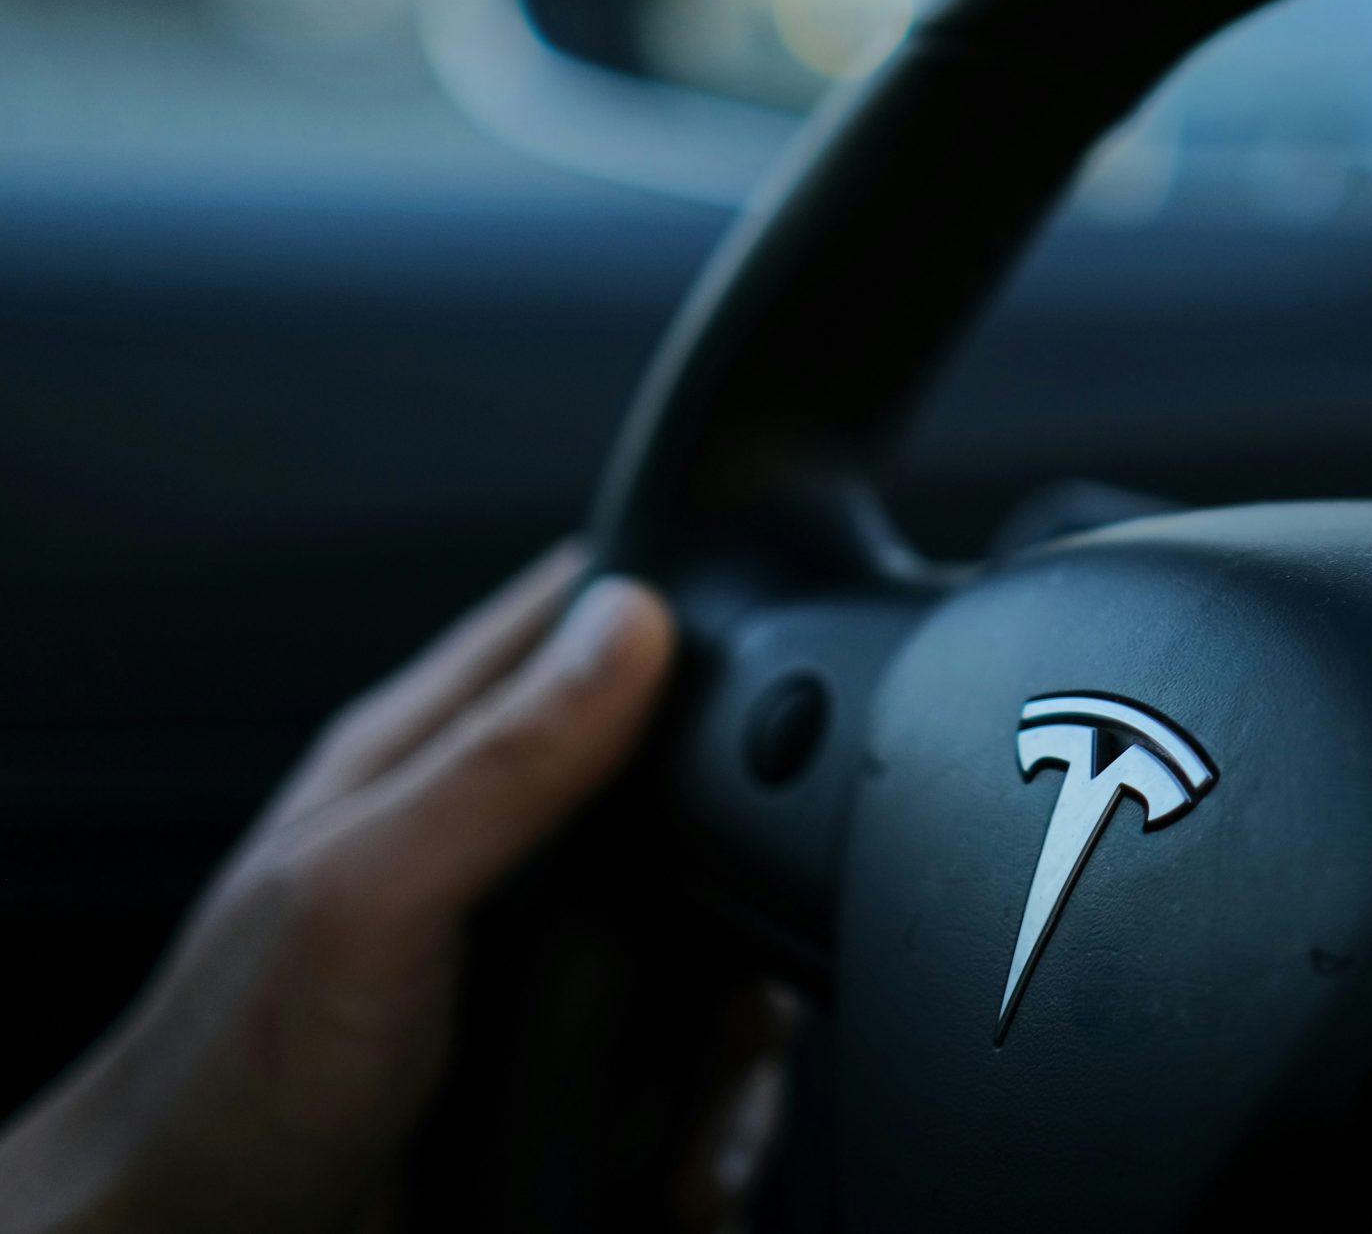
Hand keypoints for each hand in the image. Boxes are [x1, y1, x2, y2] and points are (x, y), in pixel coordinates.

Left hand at [0, 547, 787, 1233]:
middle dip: (750, 839)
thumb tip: (633, 624)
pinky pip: (687, 1053)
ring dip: (742, 1006)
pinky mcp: (567, 1054)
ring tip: (732, 1059)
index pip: (572, 613)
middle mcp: (496, 841)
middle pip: (676, 776)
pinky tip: (699, 1149)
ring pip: (706, 928)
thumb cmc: (224, 1082)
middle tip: (769, 906)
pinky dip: (716, 1104)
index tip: (770, 644)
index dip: (671, 600)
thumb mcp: (367, 896)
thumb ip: (500, 762)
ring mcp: (539, 952)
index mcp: (428, 756)